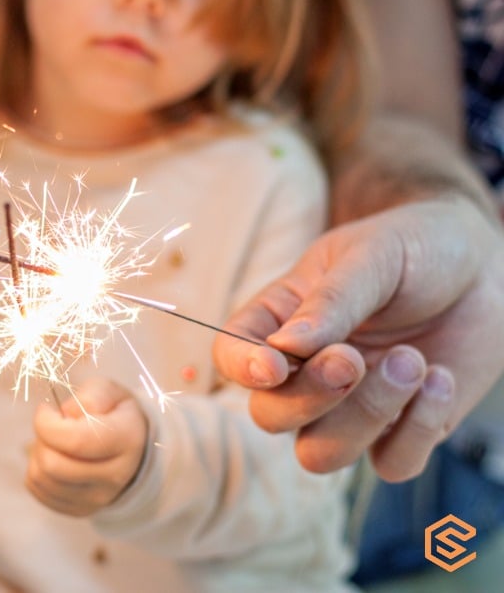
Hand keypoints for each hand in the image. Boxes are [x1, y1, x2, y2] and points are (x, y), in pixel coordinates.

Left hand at [26, 377, 147, 515]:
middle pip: (53, 465)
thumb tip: (68, 414)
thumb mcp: (108, 391)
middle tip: (50, 425)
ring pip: (42, 479)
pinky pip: (39, 491)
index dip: (47, 423)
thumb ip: (91, 395)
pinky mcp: (80, 509)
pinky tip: (53, 457)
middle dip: (41, 439)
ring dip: (37, 454)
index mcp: (126, 440)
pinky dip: (37, 471)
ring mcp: (98, 498)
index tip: (46, 410)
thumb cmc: (113, 414)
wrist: (131, 449)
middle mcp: (115, 476)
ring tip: (52, 441)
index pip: (75, 440)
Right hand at [213, 197, 503, 480]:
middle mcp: (304, 371)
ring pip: (320, 455)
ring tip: (411, 359)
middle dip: (309, 397)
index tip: (274, 366)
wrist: (485, 263)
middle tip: (352, 359)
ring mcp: (350, 407)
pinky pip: (391, 464)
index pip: (231, 354)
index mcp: (279, 320)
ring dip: (365, 416)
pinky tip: (441, 378)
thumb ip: (330, 301)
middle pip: (270, 416)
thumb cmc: (415, 246)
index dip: (241, 368)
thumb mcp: (372, 255)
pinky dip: (419, 429)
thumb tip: (285, 346)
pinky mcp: (402, 432)